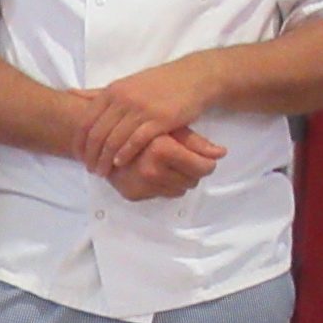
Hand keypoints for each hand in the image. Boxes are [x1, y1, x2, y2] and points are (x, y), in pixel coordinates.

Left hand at [77, 52, 222, 176]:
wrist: (192, 78)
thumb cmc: (157, 84)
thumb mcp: (126, 84)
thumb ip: (99, 93)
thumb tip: (71, 94)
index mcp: (112, 91)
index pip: (86, 121)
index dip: (79, 143)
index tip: (78, 157)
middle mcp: (123, 99)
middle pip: (97, 134)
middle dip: (90, 155)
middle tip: (89, 169)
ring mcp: (140, 109)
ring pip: (113, 140)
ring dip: (105, 160)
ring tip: (102, 172)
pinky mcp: (159, 119)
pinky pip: (135, 141)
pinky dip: (124, 154)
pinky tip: (120, 164)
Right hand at [108, 129, 225, 201]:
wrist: (101, 135)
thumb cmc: (140, 127)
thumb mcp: (171, 128)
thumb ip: (197, 143)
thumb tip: (222, 153)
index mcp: (162, 150)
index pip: (202, 167)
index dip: (206, 163)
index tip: (205, 160)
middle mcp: (151, 170)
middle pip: (193, 181)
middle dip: (192, 171)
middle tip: (183, 159)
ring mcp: (140, 185)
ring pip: (179, 191)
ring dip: (179, 179)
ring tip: (168, 164)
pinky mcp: (132, 194)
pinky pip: (162, 195)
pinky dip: (163, 185)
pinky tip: (154, 172)